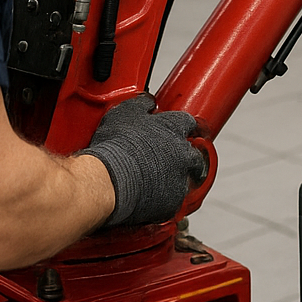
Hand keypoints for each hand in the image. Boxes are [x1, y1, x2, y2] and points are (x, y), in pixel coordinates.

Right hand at [76, 93, 205, 226]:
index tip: (180, 131)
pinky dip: (165, 199)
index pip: (189, 123)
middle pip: (194, 154)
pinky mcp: (173, 201)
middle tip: (168, 160)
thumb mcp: (124, 113)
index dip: (183, 127)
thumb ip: (141, 103)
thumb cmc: (114, 146)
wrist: (108, 179)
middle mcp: (183, 151)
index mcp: (174, 127)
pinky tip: (151, 197)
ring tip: (157, 182)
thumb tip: (147, 101)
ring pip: (187, 179)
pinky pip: (175, 200)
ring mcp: (181, 177)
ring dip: (176, 179)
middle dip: (185, 157)